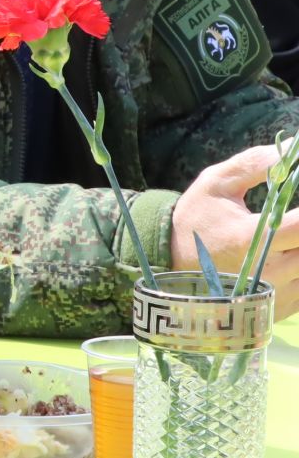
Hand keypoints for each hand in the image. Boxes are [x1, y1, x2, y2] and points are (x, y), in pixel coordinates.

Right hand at [170, 145, 298, 312]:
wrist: (172, 262)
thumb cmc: (196, 219)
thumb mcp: (215, 183)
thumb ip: (254, 163)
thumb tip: (290, 150)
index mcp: (248, 238)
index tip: (298, 198)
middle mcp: (264, 271)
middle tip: (294, 217)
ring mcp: (272, 294)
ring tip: (292, 232)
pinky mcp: (276, 308)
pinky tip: (290, 252)